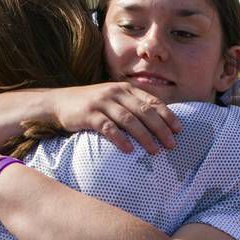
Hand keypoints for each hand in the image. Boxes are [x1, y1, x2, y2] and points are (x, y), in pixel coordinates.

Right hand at [51, 83, 181, 153]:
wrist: (59, 102)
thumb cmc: (92, 105)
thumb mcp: (114, 100)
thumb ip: (133, 106)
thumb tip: (158, 123)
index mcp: (126, 89)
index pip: (152, 101)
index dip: (168, 116)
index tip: (180, 130)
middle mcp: (116, 92)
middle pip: (144, 111)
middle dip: (160, 129)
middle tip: (171, 145)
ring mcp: (102, 102)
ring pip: (129, 119)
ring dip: (144, 136)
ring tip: (154, 151)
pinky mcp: (89, 114)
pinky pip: (108, 127)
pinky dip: (120, 139)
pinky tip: (128, 150)